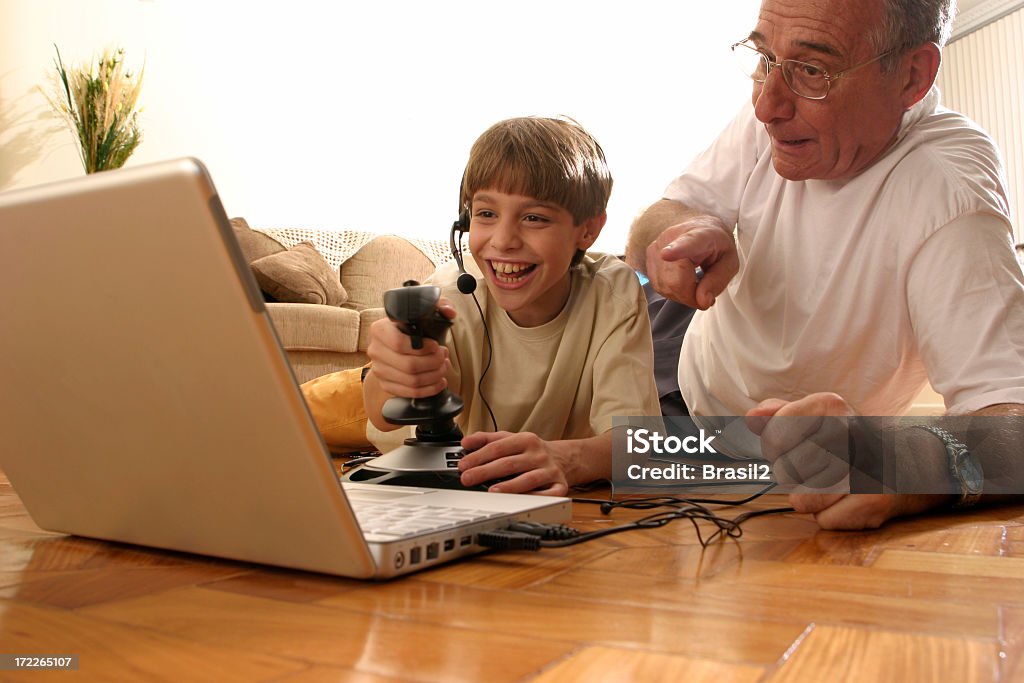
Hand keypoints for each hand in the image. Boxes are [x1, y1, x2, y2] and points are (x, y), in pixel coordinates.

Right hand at [365, 299, 455, 397]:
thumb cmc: (411, 326)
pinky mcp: (387, 385)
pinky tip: (439, 381)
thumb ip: (439, 304)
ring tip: (444, 367)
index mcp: (379, 329)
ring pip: (411, 381)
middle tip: (444, 357)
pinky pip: (410, 392)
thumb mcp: (423, 310)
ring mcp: (379, 370)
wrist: (395, 344)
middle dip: (433, 363)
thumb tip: (449, 312)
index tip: (435, 345)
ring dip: (434, 376)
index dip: (422, 347)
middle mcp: (375, 350)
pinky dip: (429, 389)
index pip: (398, 343)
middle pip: (408, 365)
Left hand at [458, 431, 568, 495]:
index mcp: (525, 439)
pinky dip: (534, 498)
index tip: (463, 465)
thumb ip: (487, 439)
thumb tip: (465, 442)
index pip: (498, 447)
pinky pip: (548, 495)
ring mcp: (550, 470)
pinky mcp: (560, 486)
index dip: (478, 456)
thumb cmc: (531, 451)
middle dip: (486, 472)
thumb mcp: (511, 439)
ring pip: (528, 479)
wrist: (565, 457)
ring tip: (491, 492)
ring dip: (510, 486)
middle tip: (467, 479)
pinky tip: (520, 501)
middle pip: (509, 463)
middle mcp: (538, 454)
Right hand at [646, 216, 737, 309]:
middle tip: (704, 293)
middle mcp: (671, 238)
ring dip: (682, 294)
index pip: (687, 243)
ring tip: (694, 282)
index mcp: (699, 236)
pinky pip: (659, 287)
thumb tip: (702, 301)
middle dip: (691, 295)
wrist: (699, 229)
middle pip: (675, 281)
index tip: (666, 254)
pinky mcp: (648, 259)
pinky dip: (672, 291)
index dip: (676, 250)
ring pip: (665, 287)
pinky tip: (682, 281)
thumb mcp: (729, 262)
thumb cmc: (716, 245)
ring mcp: (656, 249)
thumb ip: (717, 282)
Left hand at [746, 393, 944, 529]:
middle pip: (785, 471)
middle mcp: (849, 431)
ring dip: (809, 499)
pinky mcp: (874, 501)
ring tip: (830, 484)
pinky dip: (830, 516)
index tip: (789, 445)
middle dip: (792, 476)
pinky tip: (846, 500)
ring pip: (801, 500)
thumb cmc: (845, 440)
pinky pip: (824, 520)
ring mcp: (864, 467)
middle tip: (815, 467)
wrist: (905, 463)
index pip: (773, 437)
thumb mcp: (813, 417)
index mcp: (830, 405)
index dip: (774, 448)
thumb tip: (751, 418)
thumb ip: (777, 414)